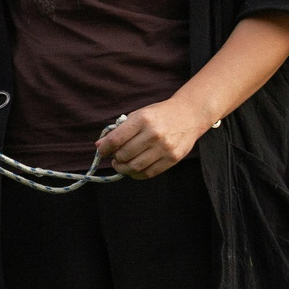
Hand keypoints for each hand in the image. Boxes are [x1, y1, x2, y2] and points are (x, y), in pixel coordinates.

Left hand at [96, 97, 211, 179]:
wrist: (189, 114)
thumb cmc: (159, 114)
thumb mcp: (139, 114)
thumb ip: (120, 130)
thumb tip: (100, 145)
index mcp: (143, 119)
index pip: (116, 139)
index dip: (105, 148)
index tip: (102, 151)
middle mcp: (153, 134)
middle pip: (124, 155)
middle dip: (115, 158)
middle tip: (114, 157)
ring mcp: (164, 148)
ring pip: (135, 167)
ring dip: (123, 168)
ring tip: (121, 164)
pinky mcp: (173, 158)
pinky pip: (149, 173)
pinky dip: (137, 174)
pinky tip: (133, 169)